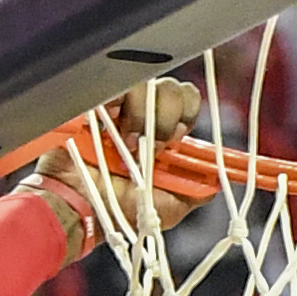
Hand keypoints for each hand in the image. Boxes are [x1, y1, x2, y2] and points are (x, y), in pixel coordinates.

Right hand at [36, 78, 201, 240]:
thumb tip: (217, 182)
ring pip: (148, 84)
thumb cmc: (116, 212)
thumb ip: (192, 192)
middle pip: (173, 88)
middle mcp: (142, 116)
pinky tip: (110, 129)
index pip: (186, 101)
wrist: (79, 209)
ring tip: (126, 148)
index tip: (176, 141)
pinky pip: (117, 83)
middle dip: (168, 118)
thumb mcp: (166, 209)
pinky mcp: (95, 102)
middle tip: (153, 148)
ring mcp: (118, 108)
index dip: (187, 114)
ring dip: (142, 117)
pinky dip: (119, 103)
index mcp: (161, 134)